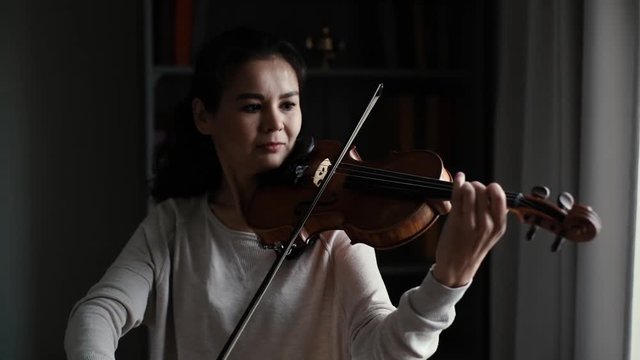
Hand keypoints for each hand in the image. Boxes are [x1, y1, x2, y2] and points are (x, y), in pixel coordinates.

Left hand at [432, 172, 506, 286]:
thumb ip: (495, 216)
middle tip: (471, 189)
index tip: (486, 190)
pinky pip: (457, 195)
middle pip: (483, 190)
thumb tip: (496, 194)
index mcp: (499, 227)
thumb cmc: (472, 249)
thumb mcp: (491, 235)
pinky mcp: (455, 222)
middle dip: (476, 185)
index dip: (491, 188)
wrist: (456, 268)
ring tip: (463, 190)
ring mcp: (470, 223)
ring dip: (466, 185)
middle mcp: (487, 224)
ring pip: (470, 190)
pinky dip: (457, 183)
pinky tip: (458, 178)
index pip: (499, 197)